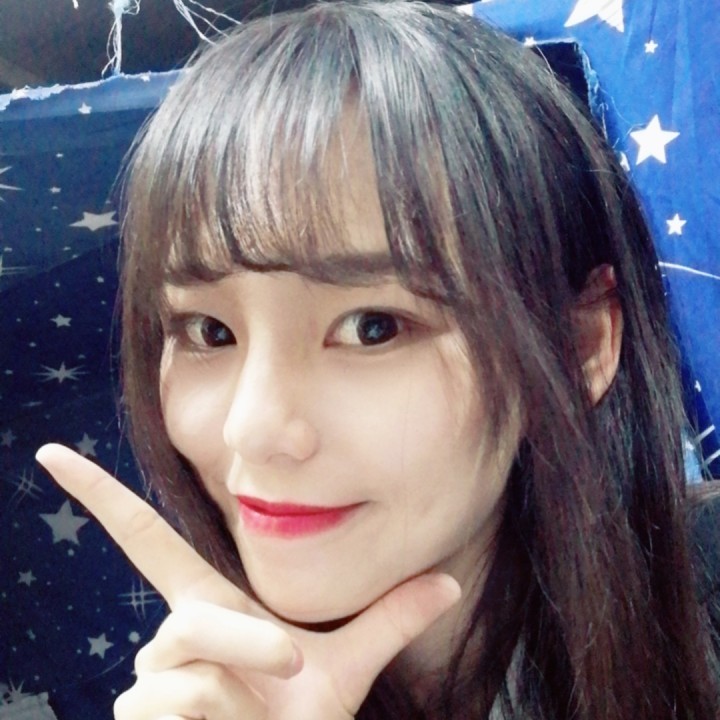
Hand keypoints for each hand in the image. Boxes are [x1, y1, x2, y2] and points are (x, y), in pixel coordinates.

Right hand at [36, 444, 460, 719]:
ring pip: (184, 670)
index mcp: (208, 608)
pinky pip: (169, 708)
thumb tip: (451, 580)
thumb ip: (390, 619)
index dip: (101, 496)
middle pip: (193, 619)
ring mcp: (150, 683)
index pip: (145, 538)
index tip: (54, 452)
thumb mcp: (346, 669)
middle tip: (294, 665)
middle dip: (247, 644)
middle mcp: (171, 637)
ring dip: (235, 694)